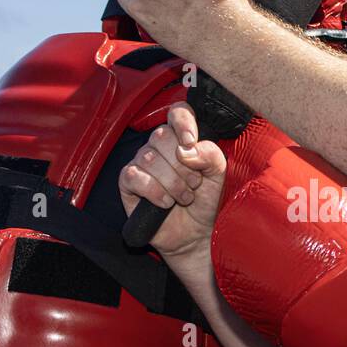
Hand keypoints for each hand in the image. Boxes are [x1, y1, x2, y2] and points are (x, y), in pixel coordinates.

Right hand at [119, 103, 225, 259]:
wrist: (196, 233)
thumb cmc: (205, 201)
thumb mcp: (218, 175)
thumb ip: (210, 154)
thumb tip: (185, 148)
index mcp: (181, 138)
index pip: (177, 112)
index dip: (182, 123)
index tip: (191, 142)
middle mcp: (158, 146)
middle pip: (162, 136)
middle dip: (183, 165)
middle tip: (194, 183)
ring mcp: (141, 163)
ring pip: (149, 157)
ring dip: (173, 182)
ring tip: (184, 197)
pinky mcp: (128, 182)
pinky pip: (134, 176)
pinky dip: (155, 192)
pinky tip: (166, 203)